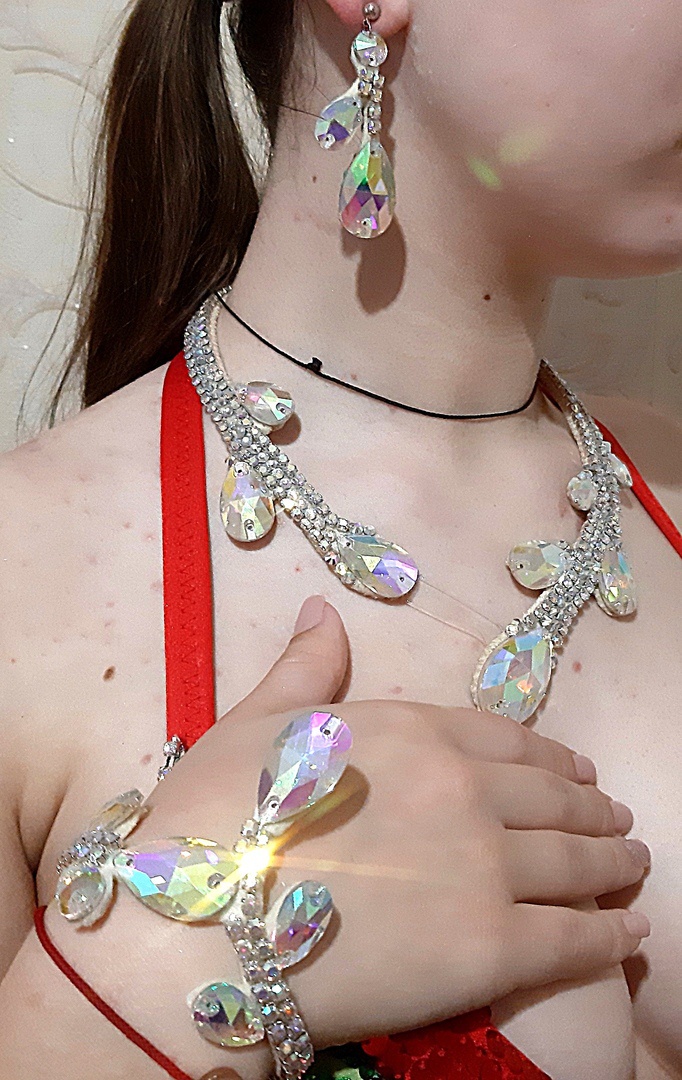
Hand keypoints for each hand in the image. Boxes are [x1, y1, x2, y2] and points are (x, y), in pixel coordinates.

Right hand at [131, 596, 649, 1053]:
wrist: (193, 924)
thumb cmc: (213, 818)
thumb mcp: (255, 725)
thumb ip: (305, 669)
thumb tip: (322, 609)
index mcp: (413, 733)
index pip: (505, 739)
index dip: (549, 756)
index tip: (576, 770)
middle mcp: (465, 789)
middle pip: (553, 798)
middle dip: (592, 806)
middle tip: (618, 818)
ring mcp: (485, 868)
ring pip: (576, 861)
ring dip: (613, 860)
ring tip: (634, 861)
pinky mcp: (491, 950)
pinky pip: (573, 938)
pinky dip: (609, 934)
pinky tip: (630, 933)